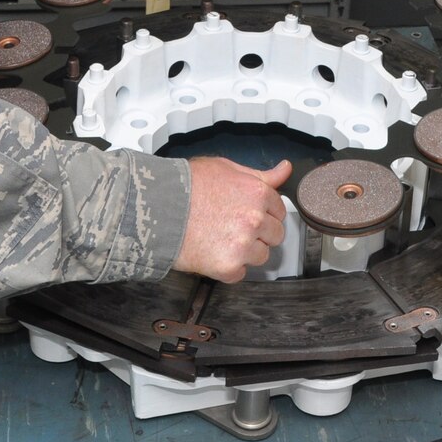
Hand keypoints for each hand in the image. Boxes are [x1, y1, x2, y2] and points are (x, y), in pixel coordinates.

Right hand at [175, 157, 289, 282]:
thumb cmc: (185, 185)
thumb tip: (285, 169)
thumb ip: (260, 174)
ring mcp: (243, 245)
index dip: (263, 212)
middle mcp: (255, 220)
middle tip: (233, 227)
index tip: (248, 213)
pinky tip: (213, 251)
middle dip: (259, 232)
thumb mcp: (225, 168)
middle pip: (275, 235)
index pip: (279, 210)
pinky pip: (240, 273)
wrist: (156, 208)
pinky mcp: (229, 267)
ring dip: (246, 251)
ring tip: (220, 238)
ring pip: (260, 256)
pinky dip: (228, 267)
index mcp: (257, 193)